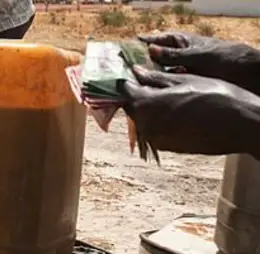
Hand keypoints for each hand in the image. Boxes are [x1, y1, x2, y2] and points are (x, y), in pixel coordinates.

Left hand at [119, 67, 259, 161]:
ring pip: (145, 120)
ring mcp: (157, 139)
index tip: (133, 73)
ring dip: (150, 108)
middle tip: (151, 82)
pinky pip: (157, 130)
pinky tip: (177, 111)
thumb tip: (136, 71)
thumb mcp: (184, 80)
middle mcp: (146, 126)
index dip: (129, 80)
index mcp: (146, 105)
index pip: (126, 91)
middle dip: (139, 94)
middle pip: (134, 107)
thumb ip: (155, 78)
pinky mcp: (168, 148)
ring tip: (168, 96)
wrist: (242, 125)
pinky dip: (161, 120)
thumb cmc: (216, 97)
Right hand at [138, 32, 259, 94]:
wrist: (249, 76)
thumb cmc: (226, 59)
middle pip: (157, 58)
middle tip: (124, 70)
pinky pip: (169, 86)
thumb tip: (150, 50)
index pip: (159, 40)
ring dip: (149, 79)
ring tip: (133, 85)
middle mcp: (182, 57)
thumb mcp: (198, 55)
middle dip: (142, 63)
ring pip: (161, 74)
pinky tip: (149, 94)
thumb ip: (174, 55)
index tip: (126, 48)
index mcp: (184, 43)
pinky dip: (160, 89)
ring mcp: (185, 71)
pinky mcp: (188, 85)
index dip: (144, 43)